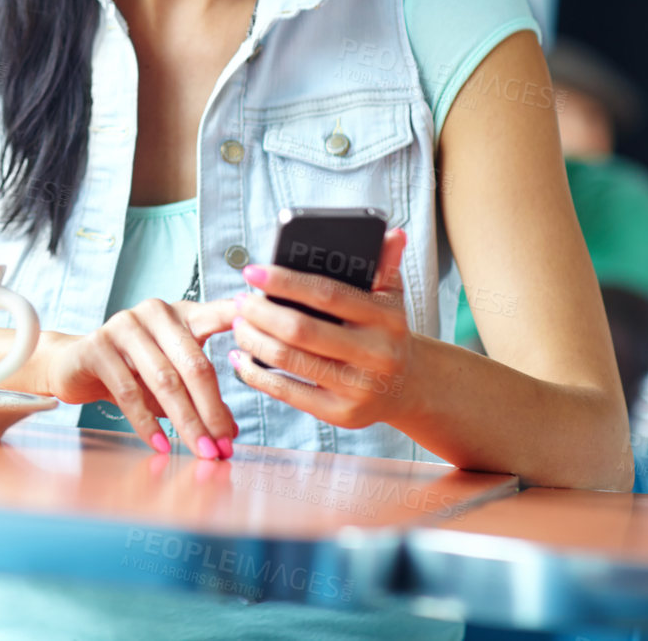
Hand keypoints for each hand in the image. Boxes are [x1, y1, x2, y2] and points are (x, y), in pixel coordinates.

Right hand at [37, 298, 239, 457]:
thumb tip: (230, 433)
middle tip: (224, 446)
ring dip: (186, 422)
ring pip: (164, 380)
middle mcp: (154, 313)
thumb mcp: (171, 379)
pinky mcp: (97, 346)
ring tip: (200, 451)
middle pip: (193, 364)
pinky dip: (148, 423)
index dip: (239, 320)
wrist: (74, 365)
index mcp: (180, 314)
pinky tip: (162, 444)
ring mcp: (123, 326)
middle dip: (212, 410)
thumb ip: (201, 397)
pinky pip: (128, 391)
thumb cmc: (131, 370)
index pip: (217, 315)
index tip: (263, 329)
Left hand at [228, 227, 413, 428]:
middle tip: (241, 300)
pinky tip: (241, 358)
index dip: (285, 281)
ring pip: (289, 360)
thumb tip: (392, 233)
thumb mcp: (391, 299)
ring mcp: (357, 388)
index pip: (327, 295)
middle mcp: (376, 356)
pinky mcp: (339, 414)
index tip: (253, 271)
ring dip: (254, 340)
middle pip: (301, 330)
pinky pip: (287, 392)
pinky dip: (256, 374)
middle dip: (262, 313)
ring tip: (239, 324)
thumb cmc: (386, 333)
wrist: (407, 387)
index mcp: (386, 320)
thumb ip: (384, 265)